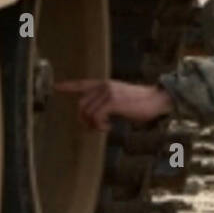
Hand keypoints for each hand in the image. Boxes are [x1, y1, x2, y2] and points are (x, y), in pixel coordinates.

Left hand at [55, 79, 173, 130]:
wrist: (157, 99)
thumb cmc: (142, 103)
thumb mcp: (121, 98)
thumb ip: (107, 101)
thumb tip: (94, 116)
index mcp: (105, 84)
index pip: (82, 83)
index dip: (68, 85)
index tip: (56, 86)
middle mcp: (104, 85)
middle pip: (81, 104)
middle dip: (83, 119)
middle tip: (95, 128)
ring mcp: (108, 92)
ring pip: (87, 112)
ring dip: (93, 125)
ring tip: (104, 128)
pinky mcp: (113, 101)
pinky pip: (96, 116)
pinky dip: (100, 126)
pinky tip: (109, 127)